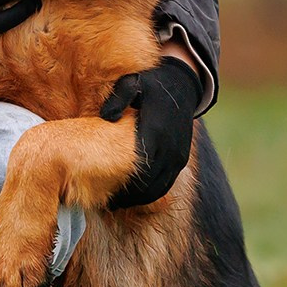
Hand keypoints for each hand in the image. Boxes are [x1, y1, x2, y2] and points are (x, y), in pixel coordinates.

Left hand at [99, 57, 203, 208]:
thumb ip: (118, 97)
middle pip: (149, 184)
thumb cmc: (151, 85)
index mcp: (156, 132)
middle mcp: (169, 148)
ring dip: (139, 199)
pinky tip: (133, 196)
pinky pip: (166, 184)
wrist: (183, 87)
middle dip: (128, 197)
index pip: (139, 167)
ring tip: (117, 204)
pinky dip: (151, 193)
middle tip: (107, 204)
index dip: (122, 183)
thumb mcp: (133, 82)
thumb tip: (105, 117)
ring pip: (158, 189)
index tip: (103, 189)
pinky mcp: (180, 160)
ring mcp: (177, 156)